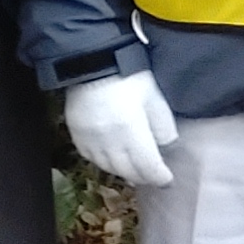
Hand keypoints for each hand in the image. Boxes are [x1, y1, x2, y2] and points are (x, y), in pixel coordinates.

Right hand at [64, 68, 178, 188]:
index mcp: (132, 131)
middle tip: (152, 177)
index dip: (159, 177)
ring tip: (134, 170)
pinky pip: (91, 158)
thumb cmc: (130, 77)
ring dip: (123, 171)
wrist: (92, 63)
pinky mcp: (75, 134)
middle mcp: (109, 141)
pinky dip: (104, 162)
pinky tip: (112, 158)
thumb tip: (166, 146)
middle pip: (127, 171)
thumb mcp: (155, 98)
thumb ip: (163, 125)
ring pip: (108, 167)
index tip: (167, 181)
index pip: (147, 166)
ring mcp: (90, 140)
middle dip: (142, 177)